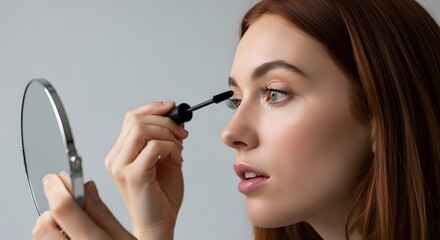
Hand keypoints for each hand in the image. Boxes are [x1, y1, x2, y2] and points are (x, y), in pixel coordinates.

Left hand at [32, 172, 134, 239]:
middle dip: (52, 208)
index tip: (56, 178)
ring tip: (69, 223)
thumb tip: (88, 188)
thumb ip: (103, 213)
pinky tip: (69, 235)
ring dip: (50, 223)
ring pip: (40, 235)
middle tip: (67, 202)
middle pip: (44, 223)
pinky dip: (52, 237)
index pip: (64, 209)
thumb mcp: (124, 237)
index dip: (57, 188)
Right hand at [105, 102, 188, 238]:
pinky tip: (177, 160)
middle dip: (165, 121)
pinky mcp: (133, 175)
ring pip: (142, 128)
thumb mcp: (167, 159)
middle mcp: (116, 158)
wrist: (159, 224)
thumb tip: (177, 116)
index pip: (131, 117)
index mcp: (120, 153)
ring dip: (168, 133)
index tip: (172, 107)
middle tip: (182, 134)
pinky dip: (171, 148)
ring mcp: (121, 166)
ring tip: (179, 149)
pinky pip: (154, 146)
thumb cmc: (161, 196)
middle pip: (135, 119)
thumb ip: (167, 138)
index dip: (153, 108)